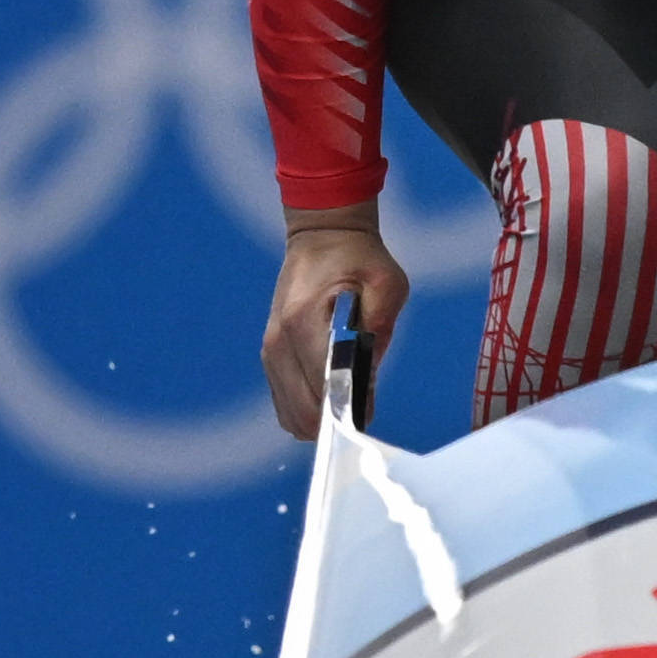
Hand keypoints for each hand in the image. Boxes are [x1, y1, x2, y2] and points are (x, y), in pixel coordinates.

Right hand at [261, 209, 409, 440]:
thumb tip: (368, 377)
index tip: (369, 409)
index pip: (322, 388)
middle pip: (303, 413)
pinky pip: (285, 404)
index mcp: (304, 323)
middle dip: (334, 420)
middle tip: (362, 409)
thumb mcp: (386, 284)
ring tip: (348, 401)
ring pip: (291, 415)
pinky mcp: (271, 356)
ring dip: (320, 419)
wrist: (322, 237)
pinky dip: (307, 410)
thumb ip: (380, 326)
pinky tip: (330, 397)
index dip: (347, 408)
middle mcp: (279, 342)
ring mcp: (270, 351)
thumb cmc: (358, 259)